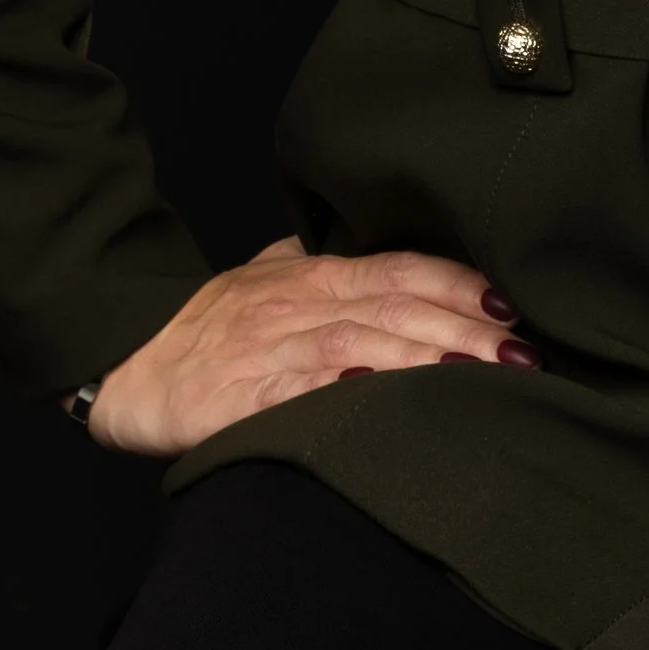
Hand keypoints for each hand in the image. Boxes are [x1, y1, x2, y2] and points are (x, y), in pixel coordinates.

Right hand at [79, 236, 536, 457]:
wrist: (125, 362)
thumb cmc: (206, 327)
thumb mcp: (268, 277)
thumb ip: (324, 265)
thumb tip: (386, 253)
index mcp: (313, 274)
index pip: (403, 268)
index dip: (462, 284)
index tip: (516, 307)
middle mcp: (298, 302)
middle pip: (396, 306)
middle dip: (466, 330)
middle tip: (524, 356)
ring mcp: (270, 347)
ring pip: (359, 343)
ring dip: (425, 359)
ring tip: (481, 378)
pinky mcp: (239, 396)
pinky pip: (298, 390)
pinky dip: (343, 390)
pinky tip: (383, 395)